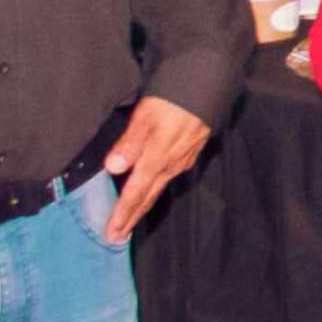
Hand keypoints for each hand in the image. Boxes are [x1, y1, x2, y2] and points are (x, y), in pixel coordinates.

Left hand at [99, 95, 212, 239]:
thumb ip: (129, 142)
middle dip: (132, 217)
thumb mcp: (146, 116)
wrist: (209, 85)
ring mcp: (183, 159)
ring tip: (130, 217)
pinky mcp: (190, 151)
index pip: (135, 193)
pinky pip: (169, 177)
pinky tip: (153, 187)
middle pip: (148, 197)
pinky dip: (156, 188)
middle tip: (117, 237)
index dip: (123, 214)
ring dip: (143, 205)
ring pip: (159, 188)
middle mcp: (171, 164)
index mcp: (157, 158)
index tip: (112, 233)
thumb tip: (113, 167)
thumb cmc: (173, 98)